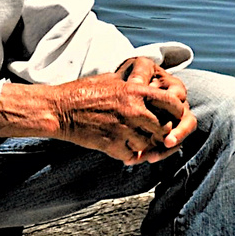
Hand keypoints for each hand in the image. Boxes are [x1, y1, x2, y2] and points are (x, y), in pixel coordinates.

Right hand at [0, 65, 194, 164]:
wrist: (58, 109)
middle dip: (162, 133)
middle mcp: (133, 110)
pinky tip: (124, 151)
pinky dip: (130, 156)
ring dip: (145, 145)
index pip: (172, 103)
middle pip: (164, 128)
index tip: (173, 116)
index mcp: (136, 91)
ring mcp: (123, 129)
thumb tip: (147, 81)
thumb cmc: (82, 92)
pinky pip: (131, 156)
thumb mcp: (111, 79)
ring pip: (148, 144)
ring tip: (137, 142)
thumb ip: (132, 83)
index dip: (176, 111)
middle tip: (156, 135)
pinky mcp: (112, 145)